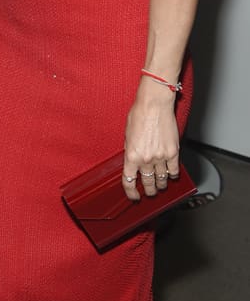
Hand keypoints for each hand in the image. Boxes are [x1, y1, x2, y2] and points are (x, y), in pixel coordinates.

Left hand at [121, 86, 179, 200]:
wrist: (154, 104)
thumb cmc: (139, 114)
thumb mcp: (127, 134)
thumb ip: (129, 150)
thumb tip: (132, 162)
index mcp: (131, 155)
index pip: (129, 181)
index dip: (131, 192)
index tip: (134, 196)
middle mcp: (146, 159)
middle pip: (147, 183)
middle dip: (148, 190)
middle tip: (149, 192)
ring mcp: (160, 157)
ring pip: (161, 179)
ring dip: (161, 185)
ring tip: (160, 186)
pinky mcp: (173, 152)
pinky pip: (174, 170)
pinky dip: (172, 175)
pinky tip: (170, 175)